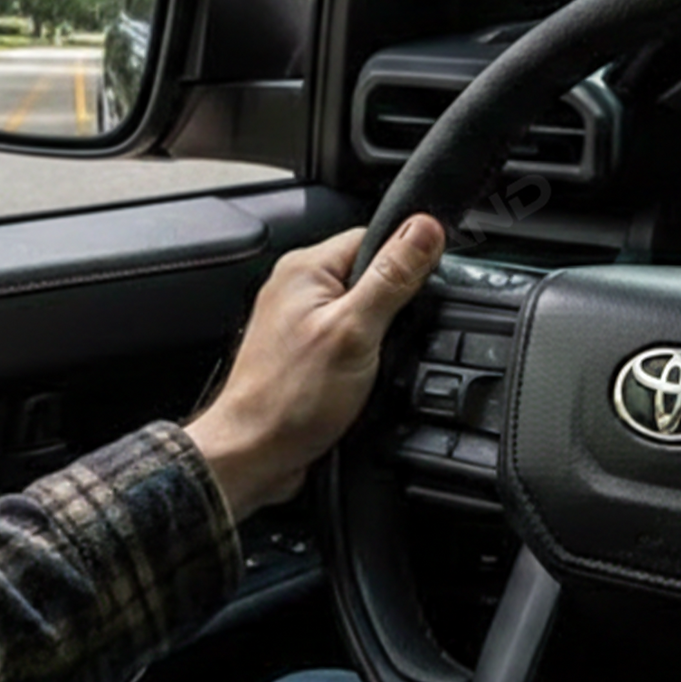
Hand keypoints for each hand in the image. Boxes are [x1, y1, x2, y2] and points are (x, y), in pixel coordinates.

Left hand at [187, 216, 445, 522]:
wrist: (255, 453)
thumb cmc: (290, 396)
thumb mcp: (356, 330)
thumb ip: (392, 276)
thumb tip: (425, 228)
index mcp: (306, 268)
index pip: (374, 237)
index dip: (407, 261)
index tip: (423, 291)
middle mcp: (298, 289)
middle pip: (371, 275)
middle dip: (396, 306)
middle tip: (393, 339)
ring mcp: (300, 323)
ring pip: (364, 313)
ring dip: (382, 337)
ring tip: (376, 364)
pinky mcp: (306, 354)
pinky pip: (350, 341)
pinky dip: (367, 358)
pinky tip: (368, 379)